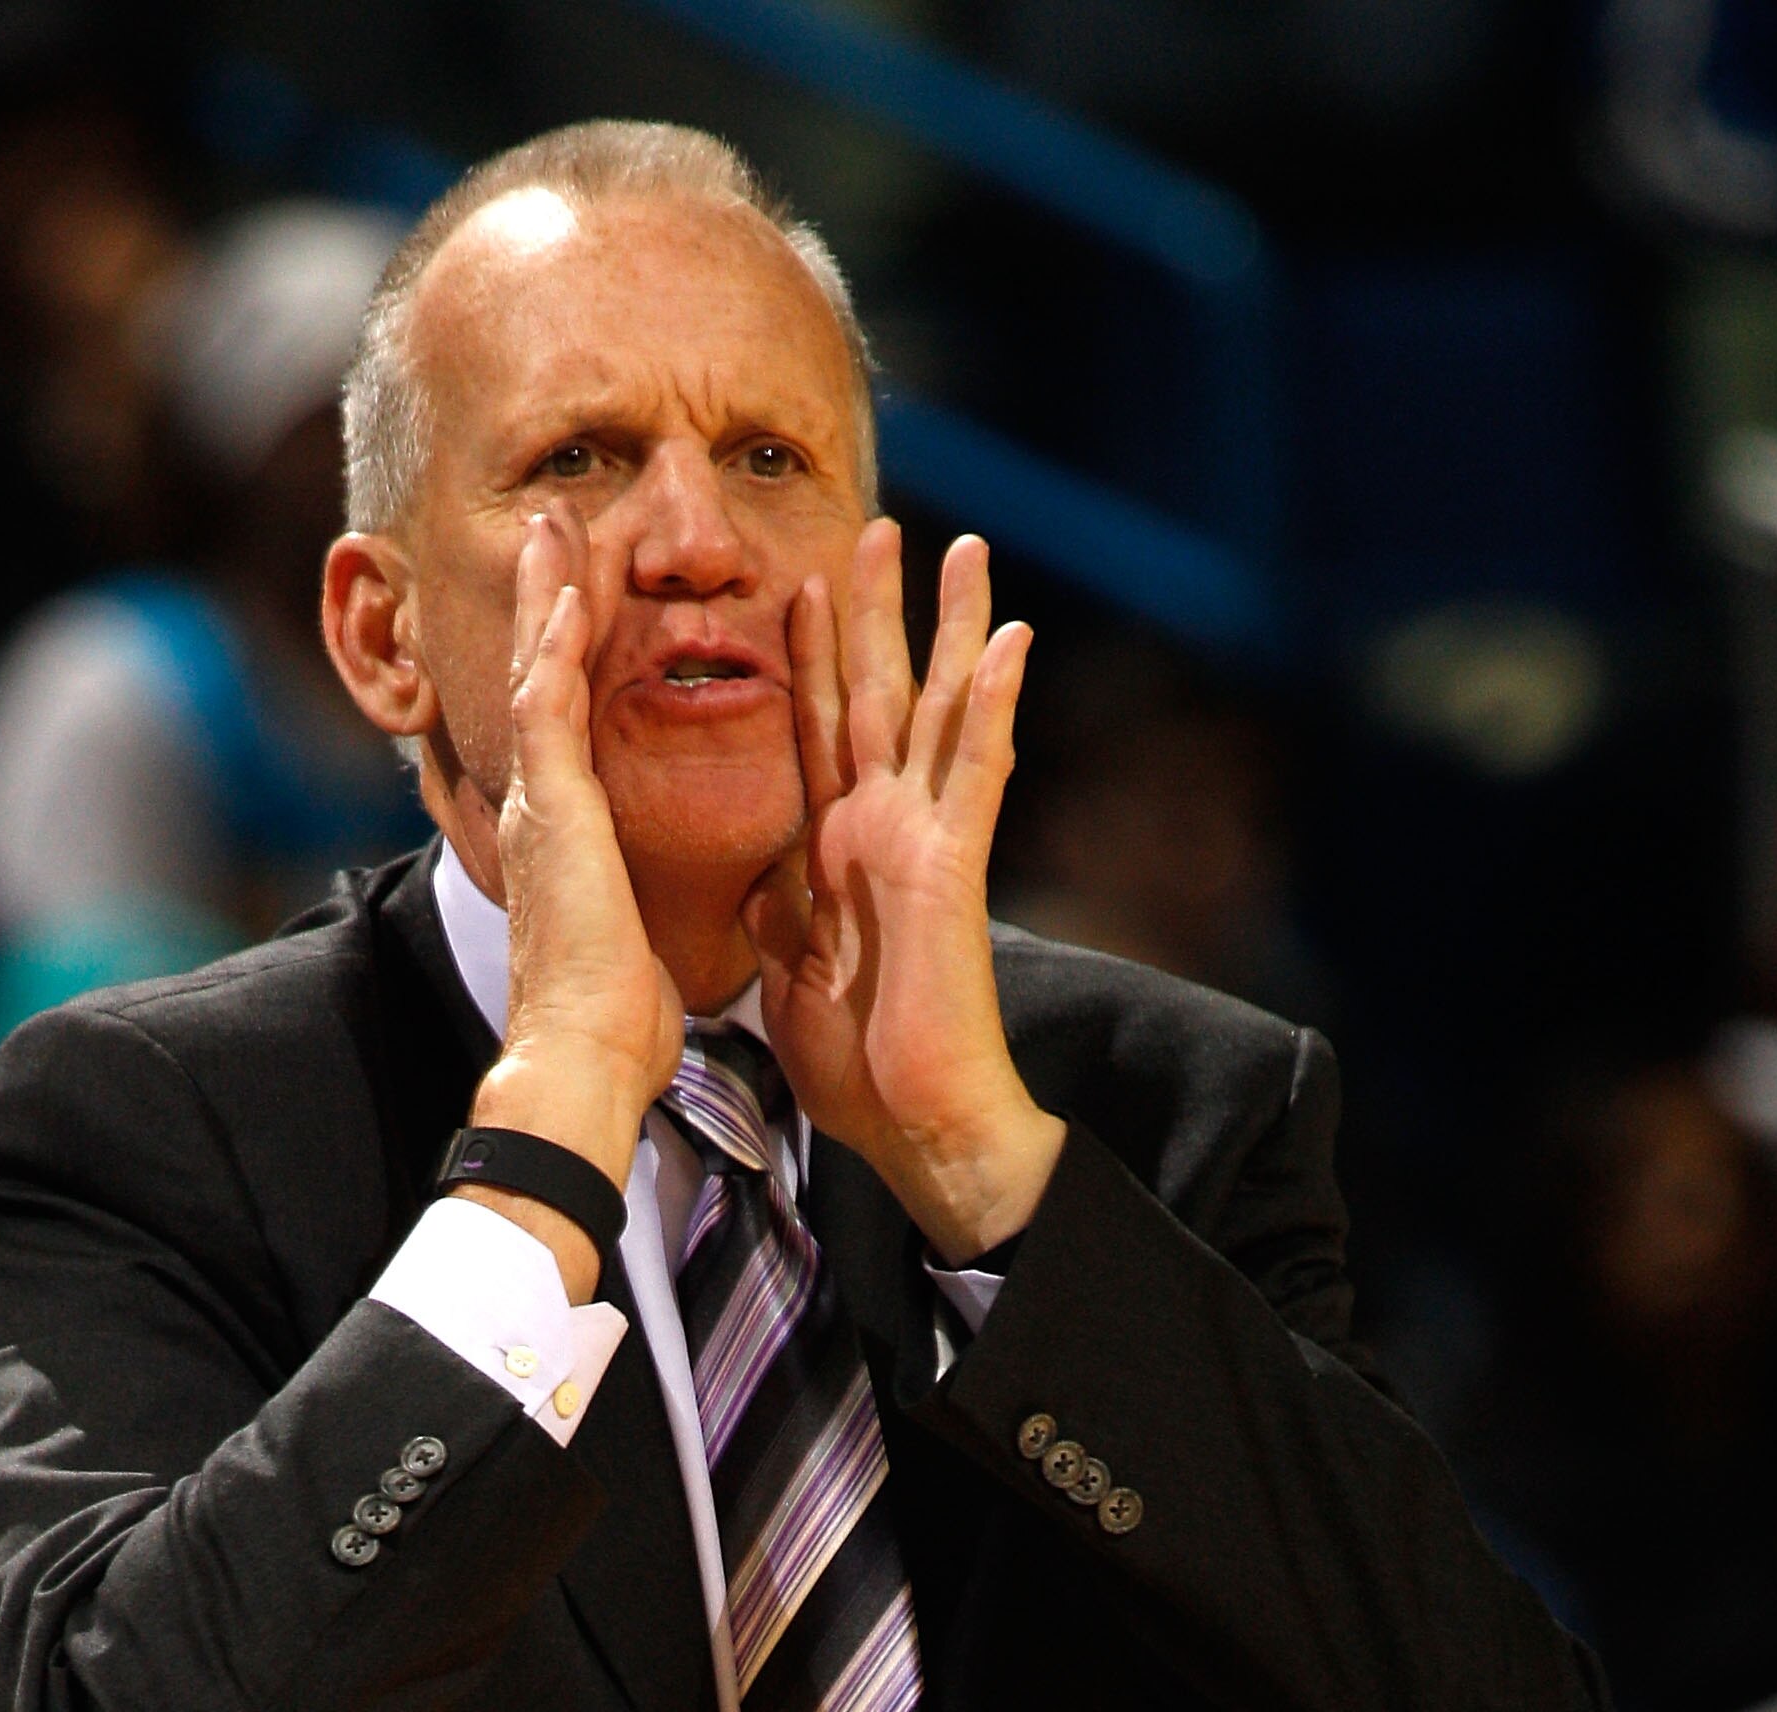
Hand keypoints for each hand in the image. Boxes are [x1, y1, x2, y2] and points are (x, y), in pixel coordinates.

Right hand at [459, 509, 682, 1302]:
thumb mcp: (635, 940)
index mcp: (568, 840)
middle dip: (547, 603)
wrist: (585, 1060)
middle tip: (550, 529)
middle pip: (543, 680)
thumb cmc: (618, 1024)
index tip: (587, 598)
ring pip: (541, 673)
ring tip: (551, 524)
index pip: (570, 725)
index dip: (575, 659)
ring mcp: (542, 806)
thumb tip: (652, 905)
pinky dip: (557, 642)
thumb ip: (636, 901)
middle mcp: (544, 811)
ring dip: (547, 596)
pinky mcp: (553, 812)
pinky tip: (567, 585)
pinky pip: (552, 705)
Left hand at [746, 525, 1063, 1262]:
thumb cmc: (858, 1063)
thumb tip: (763, 878)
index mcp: (837, 848)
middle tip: (880, 525)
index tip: (796, 587)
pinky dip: (996, 707)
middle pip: (877, 694)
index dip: (805, 657)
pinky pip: (979, 772)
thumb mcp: (790, 972)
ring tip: (964, 549)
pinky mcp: (956, 865)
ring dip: (952, 628)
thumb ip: (781, 913)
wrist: (910, 1122)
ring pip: (939, 709)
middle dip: (877, 610)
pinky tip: (1014, 642)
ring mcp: (925, 839)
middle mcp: (884, 827)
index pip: (816, 730)